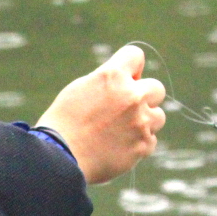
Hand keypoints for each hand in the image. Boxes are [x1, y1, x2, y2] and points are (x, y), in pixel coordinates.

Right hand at [35, 44, 165, 184]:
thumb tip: (127, 80)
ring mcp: (140, 122)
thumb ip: (107, 82)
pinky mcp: (143, 146)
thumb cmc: (62, 124)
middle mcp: (132, 96)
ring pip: (158, 116)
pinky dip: (137, 144)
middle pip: (156, 88)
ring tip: (119, 133)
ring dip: (144, 122)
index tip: (123, 81)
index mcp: (112, 76)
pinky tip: (117, 148)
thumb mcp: (79, 90)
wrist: (59, 159)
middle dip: (143, 97)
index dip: (130, 68)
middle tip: (123, 110)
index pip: (135, 56)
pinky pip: (150, 141)